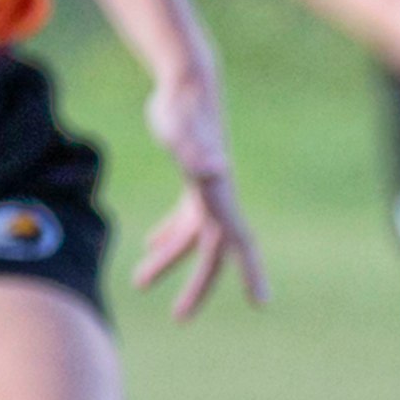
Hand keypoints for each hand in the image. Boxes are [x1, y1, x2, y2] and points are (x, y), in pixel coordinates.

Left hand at [129, 67, 261, 321]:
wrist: (186, 82)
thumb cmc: (182, 107)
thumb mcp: (182, 130)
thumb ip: (195, 151)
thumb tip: (215, 170)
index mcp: (219, 194)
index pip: (241, 241)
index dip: (252, 272)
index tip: (261, 303)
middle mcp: (216, 196)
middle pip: (211, 252)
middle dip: (196, 286)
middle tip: (180, 318)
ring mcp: (204, 189)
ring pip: (191, 237)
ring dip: (168, 261)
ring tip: (138, 282)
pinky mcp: (190, 181)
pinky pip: (182, 218)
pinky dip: (167, 234)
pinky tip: (149, 245)